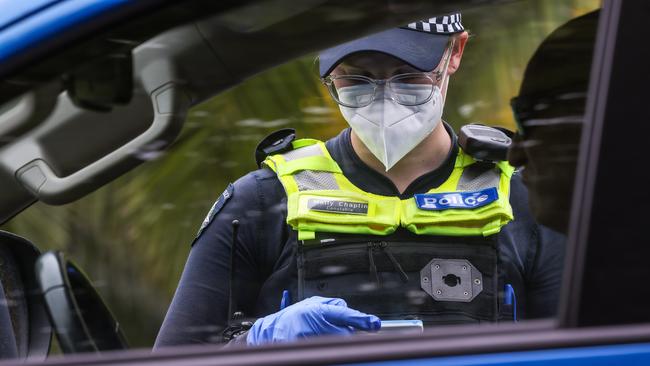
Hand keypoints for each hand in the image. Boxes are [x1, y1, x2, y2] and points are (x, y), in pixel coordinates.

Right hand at [246, 296, 379, 344]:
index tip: (375, 324)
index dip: (361, 319)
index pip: (343, 314)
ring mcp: (309, 340)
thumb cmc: (295, 315)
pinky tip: (318, 342)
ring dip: (336, 341)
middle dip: (345, 332)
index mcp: (316, 309)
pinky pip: (329, 351)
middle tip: (334, 329)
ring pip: (338, 344)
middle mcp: (313, 324)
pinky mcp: (307, 351)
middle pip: (344, 333)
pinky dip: (328, 347)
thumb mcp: (314, 303)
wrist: (272, 330)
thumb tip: (352, 315)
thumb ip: (335, 306)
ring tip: (321, 334)